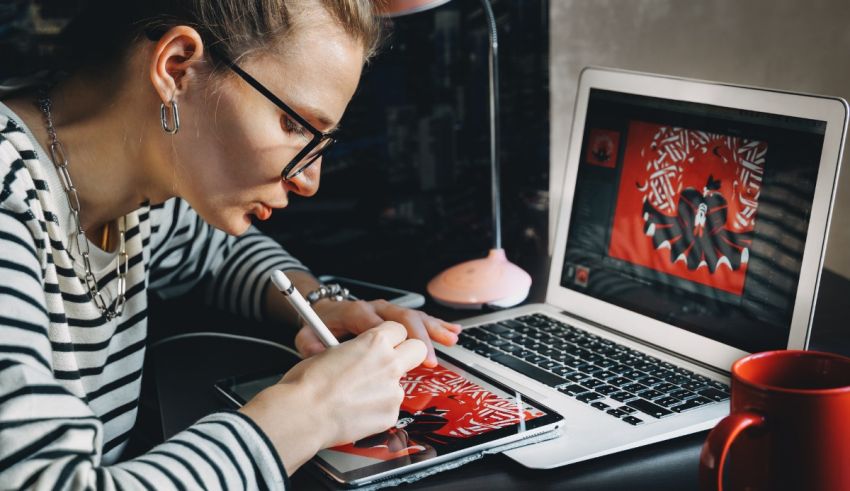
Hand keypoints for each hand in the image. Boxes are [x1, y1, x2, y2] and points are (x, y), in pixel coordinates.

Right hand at [240, 322, 425, 472]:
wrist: (303, 415)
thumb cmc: (308, 383)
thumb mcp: (330, 351)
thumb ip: (355, 349)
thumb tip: (355, 353)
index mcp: (375, 341)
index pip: (399, 328)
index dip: (391, 336)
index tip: (383, 342)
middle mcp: (390, 363)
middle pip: (418, 348)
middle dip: (408, 352)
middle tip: (389, 361)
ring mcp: (393, 391)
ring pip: (402, 381)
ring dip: (387, 384)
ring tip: (359, 394)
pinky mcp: (390, 415)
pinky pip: (391, 406)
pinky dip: (378, 408)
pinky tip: (357, 410)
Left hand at [296, 299, 461, 366]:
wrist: (326, 312)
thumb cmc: (320, 327)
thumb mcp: (306, 336)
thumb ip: (310, 344)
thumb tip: (317, 352)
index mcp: (353, 312)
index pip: (372, 319)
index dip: (385, 335)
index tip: (395, 354)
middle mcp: (375, 309)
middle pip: (400, 317)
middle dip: (416, 337)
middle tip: (428, 358)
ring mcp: (388, 311)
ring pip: (414, 316)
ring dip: (433, 329)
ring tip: (450, 339)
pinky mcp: (397, 317)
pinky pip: (420, 319)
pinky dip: (437, 325)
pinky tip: (453, 331)